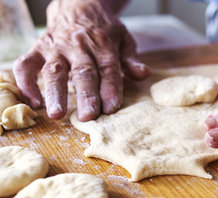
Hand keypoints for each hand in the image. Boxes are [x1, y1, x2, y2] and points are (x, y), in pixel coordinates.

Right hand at [13, 0, 148, 120]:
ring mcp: (56, 47)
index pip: (108, 68)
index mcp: (102, 45)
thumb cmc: (103, 31)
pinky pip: (26, 65)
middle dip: (86, 95)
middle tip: (88, 116)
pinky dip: (26, 83)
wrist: (78, 5)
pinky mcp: (38, 48)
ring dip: (54, 92)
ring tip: (56, 114)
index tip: (111, 108)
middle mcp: (78, 46)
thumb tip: (142, 74)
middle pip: (83, 72)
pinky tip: (33, 102)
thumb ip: (130, 59)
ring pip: (54, 71)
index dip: (110, 88)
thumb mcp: (123, 39)